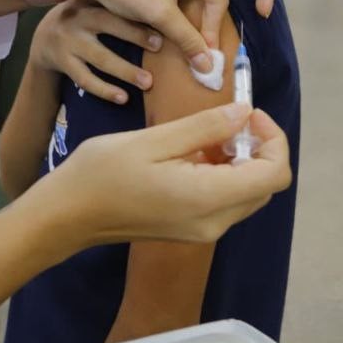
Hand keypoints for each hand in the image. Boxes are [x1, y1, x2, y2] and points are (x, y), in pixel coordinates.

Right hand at [29, 102, 292, 245]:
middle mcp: (214, 222)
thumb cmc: (101, 173)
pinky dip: (223, 173)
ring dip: (240, 159)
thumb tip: (245, 113)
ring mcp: (203, 230)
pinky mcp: (191, 229)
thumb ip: (205, 128)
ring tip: (205, 134)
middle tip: (226, 118)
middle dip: (258, 146)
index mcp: (208, 198)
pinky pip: (226, 200)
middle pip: (266, 184)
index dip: (273, 137)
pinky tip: (192, 153)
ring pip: (248, 192)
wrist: (67, 215)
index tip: (246, 111)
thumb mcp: (153, 140)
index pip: (274, 173)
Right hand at [31, 0, 162, 103]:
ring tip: (148, 82)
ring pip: (100, 58)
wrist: (43, 38)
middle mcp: (78, 19)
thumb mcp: (92, 2)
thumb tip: (161, 5)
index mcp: (89, 1)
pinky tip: (123, 98)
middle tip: (160, 47)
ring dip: (125, 71)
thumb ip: (116, 2)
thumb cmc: (82, 18)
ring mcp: (69, 42)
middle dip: (135, 36)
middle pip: (108, 25)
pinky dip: (104, 90)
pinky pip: (86, 79)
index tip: (161, 22)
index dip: (138, 11)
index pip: (116, 4)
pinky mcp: (64, 63)